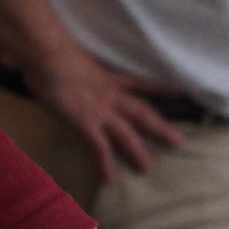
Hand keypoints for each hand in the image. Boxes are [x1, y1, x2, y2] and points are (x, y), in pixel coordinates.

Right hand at [25, 47, 181, 182]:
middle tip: (178, 141)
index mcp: (108, 78)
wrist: (47, 53)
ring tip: (147, 169)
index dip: (161, 89)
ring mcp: (100, 110)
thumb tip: (53, 60)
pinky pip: (99, 147)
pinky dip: (103, 164)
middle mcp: (110, 95)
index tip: (181, 94)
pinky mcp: (85, 122)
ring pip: (126, 134)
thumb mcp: (69, 55)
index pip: (141, 84)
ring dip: (137, 152)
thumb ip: (73, 64)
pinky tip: (107, 179)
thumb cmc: (50, 49)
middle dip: (159, 128)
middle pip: (141, 113)